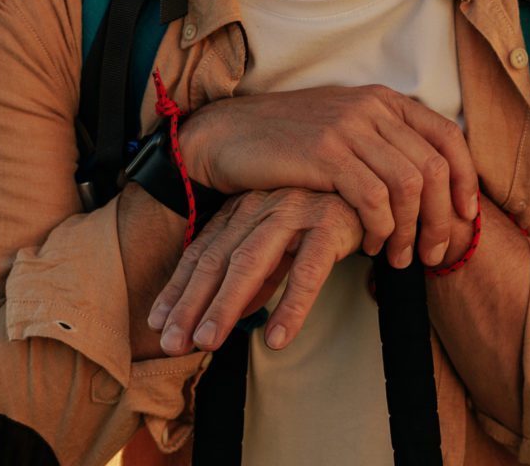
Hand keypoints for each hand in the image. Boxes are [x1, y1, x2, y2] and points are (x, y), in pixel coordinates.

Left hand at [148, 189, 360, 354]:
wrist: (373, 185)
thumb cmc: (321, 219)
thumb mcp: (279, 248)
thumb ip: (253, 278)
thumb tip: (222, 316)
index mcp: (242, 211)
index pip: (201, 253)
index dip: (177, 289)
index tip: (156, 323)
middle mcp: (260, 208)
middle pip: (216, 260)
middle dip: (190, 304)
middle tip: (171, 343)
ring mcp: (293, 213)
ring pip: (251, 263)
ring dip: (226, 305)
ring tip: (208, 342)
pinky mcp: (329, 224)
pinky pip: (308, 271)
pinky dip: (290, 306)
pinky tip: (275, 337)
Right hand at [181, 85, 478, 268]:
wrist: (226, 135)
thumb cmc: (285, 143)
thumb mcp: (342, 130)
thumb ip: (382, 147)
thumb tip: (424, 191)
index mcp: (382, 99)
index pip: (447, 136)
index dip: (465, 180)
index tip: (466, 216)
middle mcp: (371, 107)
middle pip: (433, 167)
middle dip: (441, 219)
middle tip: (433, 254)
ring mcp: (348, 128)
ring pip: (408, 186)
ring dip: (410, 231)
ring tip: (399, 257)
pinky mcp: (325, 153)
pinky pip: (374, 198)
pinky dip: (379, 228)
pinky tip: (368, 244)